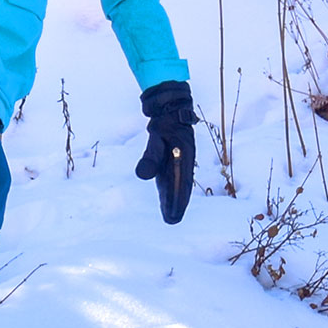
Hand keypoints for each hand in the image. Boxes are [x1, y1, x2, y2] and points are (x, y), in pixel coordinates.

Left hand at [133, 80, 195, 224]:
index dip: (177, 200)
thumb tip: (142, 176)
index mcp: (184, 156)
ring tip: (170, 216)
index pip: (180, 183)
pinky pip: (173, 175)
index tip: (173, 215)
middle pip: (181, 186)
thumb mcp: (157, 135)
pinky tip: (165, 198)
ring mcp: (180, 159)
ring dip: (173, 198)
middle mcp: (185, 160)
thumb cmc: (165, 120)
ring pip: (177, 182)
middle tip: (171, 221)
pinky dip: (170, 188)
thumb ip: (151, 156)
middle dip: (176, 204)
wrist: (171, 106)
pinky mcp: (173, 157)